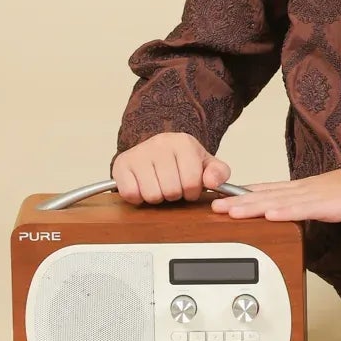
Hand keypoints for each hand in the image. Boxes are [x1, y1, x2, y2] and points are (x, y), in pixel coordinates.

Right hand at [111, 133, 229, 203]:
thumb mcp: (205, 164)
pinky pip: (131, 194)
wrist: (156, 149)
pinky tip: (143, 186)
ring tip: (159, 186)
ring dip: (157, 197)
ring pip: (152, 195)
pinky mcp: (121, 164)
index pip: (192, 182)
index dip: (192, 192)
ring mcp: (138, 153)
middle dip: (174, 195)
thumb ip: (219, 173)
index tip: (189, 186)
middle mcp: (159, 144)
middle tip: (172, 186)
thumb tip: (212, 182)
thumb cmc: (182, 161)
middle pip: (171, 191)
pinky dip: (138, 197)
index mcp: (183, 143)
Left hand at [209, 156, 340, 223]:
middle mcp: (308, 189)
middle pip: (267, 194)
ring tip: (229, 210)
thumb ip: (315, 206)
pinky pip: (306, 209)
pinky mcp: (334, 204)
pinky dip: (286, 211)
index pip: (269, 190)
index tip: (219, 198)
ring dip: (253, 206)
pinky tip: (269, 214)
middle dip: (238, 200)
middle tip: (211, 204)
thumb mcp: (335, 200)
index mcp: (308, 189)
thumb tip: (298, 216)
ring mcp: (319, 195)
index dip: (244, 194)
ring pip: (280, 201)